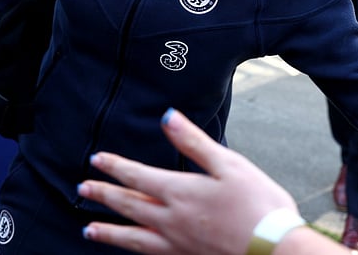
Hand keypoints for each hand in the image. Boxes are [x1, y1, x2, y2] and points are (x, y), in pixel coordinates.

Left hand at [79, 109, 297, 254]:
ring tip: (88, 229)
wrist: (274, 250)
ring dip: (109, 231)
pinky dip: (133, 250)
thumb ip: (193, 142)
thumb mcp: (228, 164)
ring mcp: (177, 245)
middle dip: (103, 196)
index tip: (96, 160)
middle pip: (128, 206)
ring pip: (132, 238)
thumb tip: (168, 116)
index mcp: (180, 192)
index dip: (114, 167)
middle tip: (82, 190)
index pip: (137, 176)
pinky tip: (129, 249)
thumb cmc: (258, 205)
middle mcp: (171, 221)